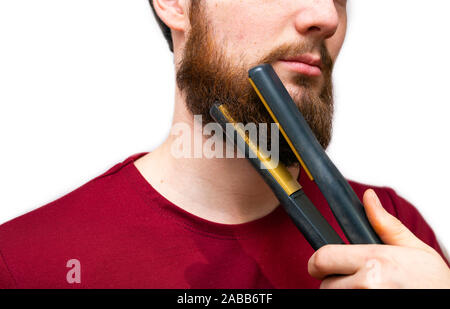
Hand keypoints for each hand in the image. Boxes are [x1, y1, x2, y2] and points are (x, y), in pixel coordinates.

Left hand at [307, 189, 449, 288]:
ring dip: (343, 293)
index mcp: (375, 260)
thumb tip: (369, 198)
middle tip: (353, 279)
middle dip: (334, 280)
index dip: (319, 261)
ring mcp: (365, 300)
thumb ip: (385, 224)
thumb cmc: (434, 284)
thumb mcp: (414, 249)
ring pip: (333, 296)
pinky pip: (342, 306)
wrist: (449, 301)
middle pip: (325, 283)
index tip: (322, 264)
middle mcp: (367, 284)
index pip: (323, 258)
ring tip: (366, 290)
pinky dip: (350, 301)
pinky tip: (369, 295)